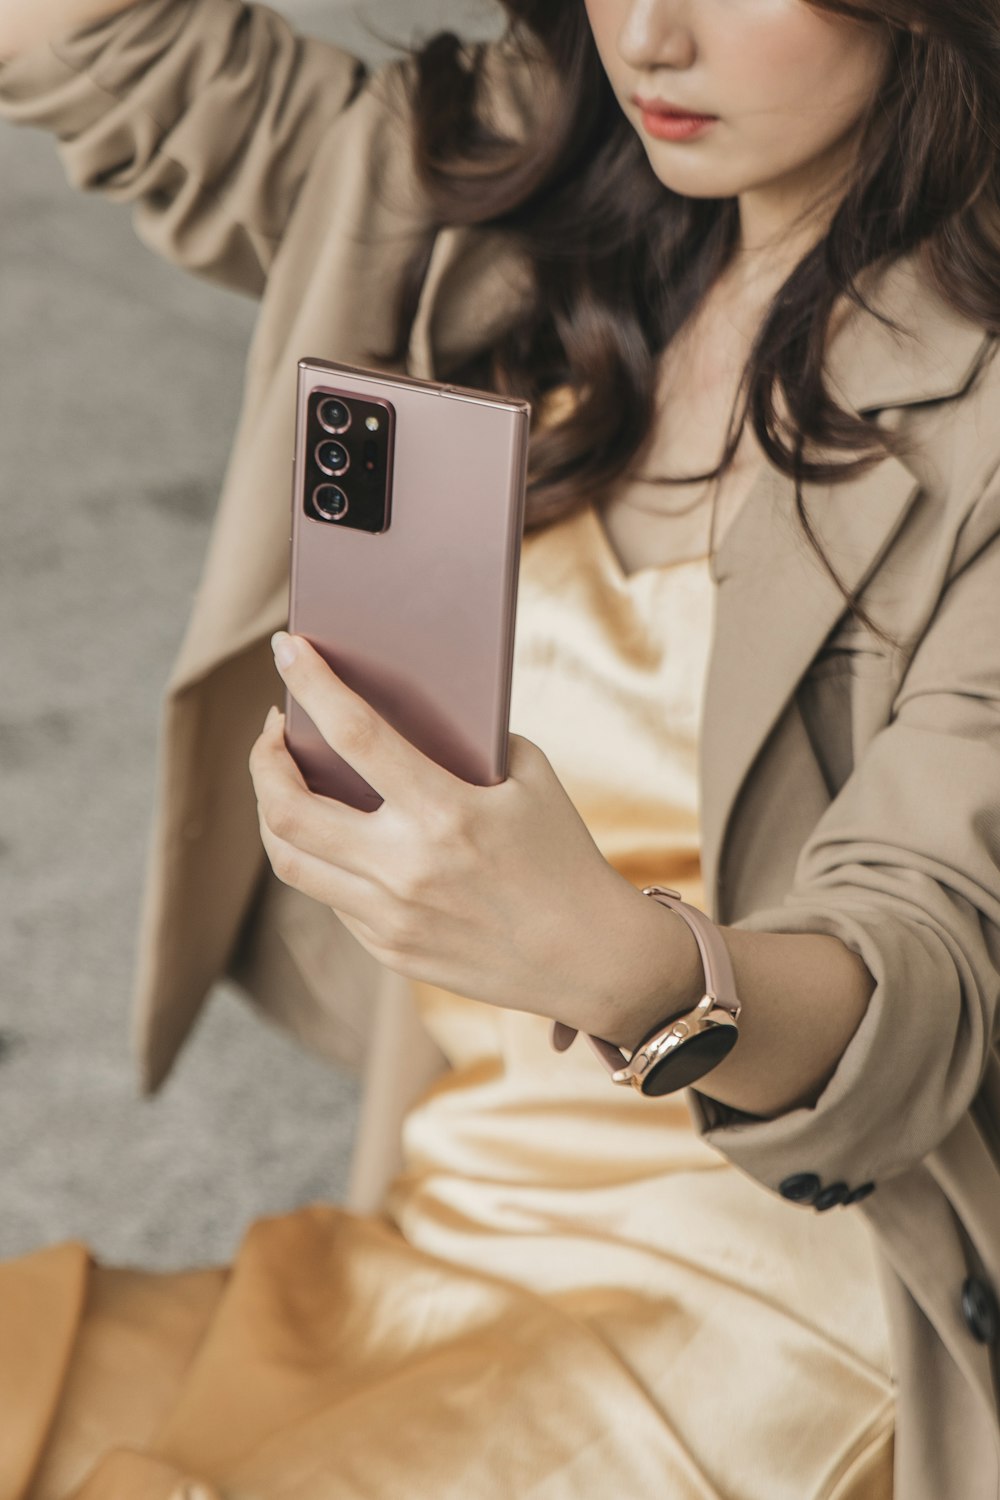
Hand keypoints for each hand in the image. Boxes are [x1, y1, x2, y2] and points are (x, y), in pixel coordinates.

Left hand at [248, 631, 664, 1031]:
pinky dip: (323, 855)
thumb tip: (404, 712)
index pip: (354, 733)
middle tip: (273, 732)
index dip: (310, 683)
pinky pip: (330, 894)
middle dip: (264, 758)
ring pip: (289, 858)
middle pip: (288, 808)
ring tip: (285, 782)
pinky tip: (335, 833)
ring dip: (274, 810)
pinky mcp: (389, 949)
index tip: (285, 649)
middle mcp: (406, 866)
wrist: (592, 958)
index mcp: (446, 812)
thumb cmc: (564, 856)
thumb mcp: (531, 778)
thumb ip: (471, 743)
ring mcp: (391, 915)